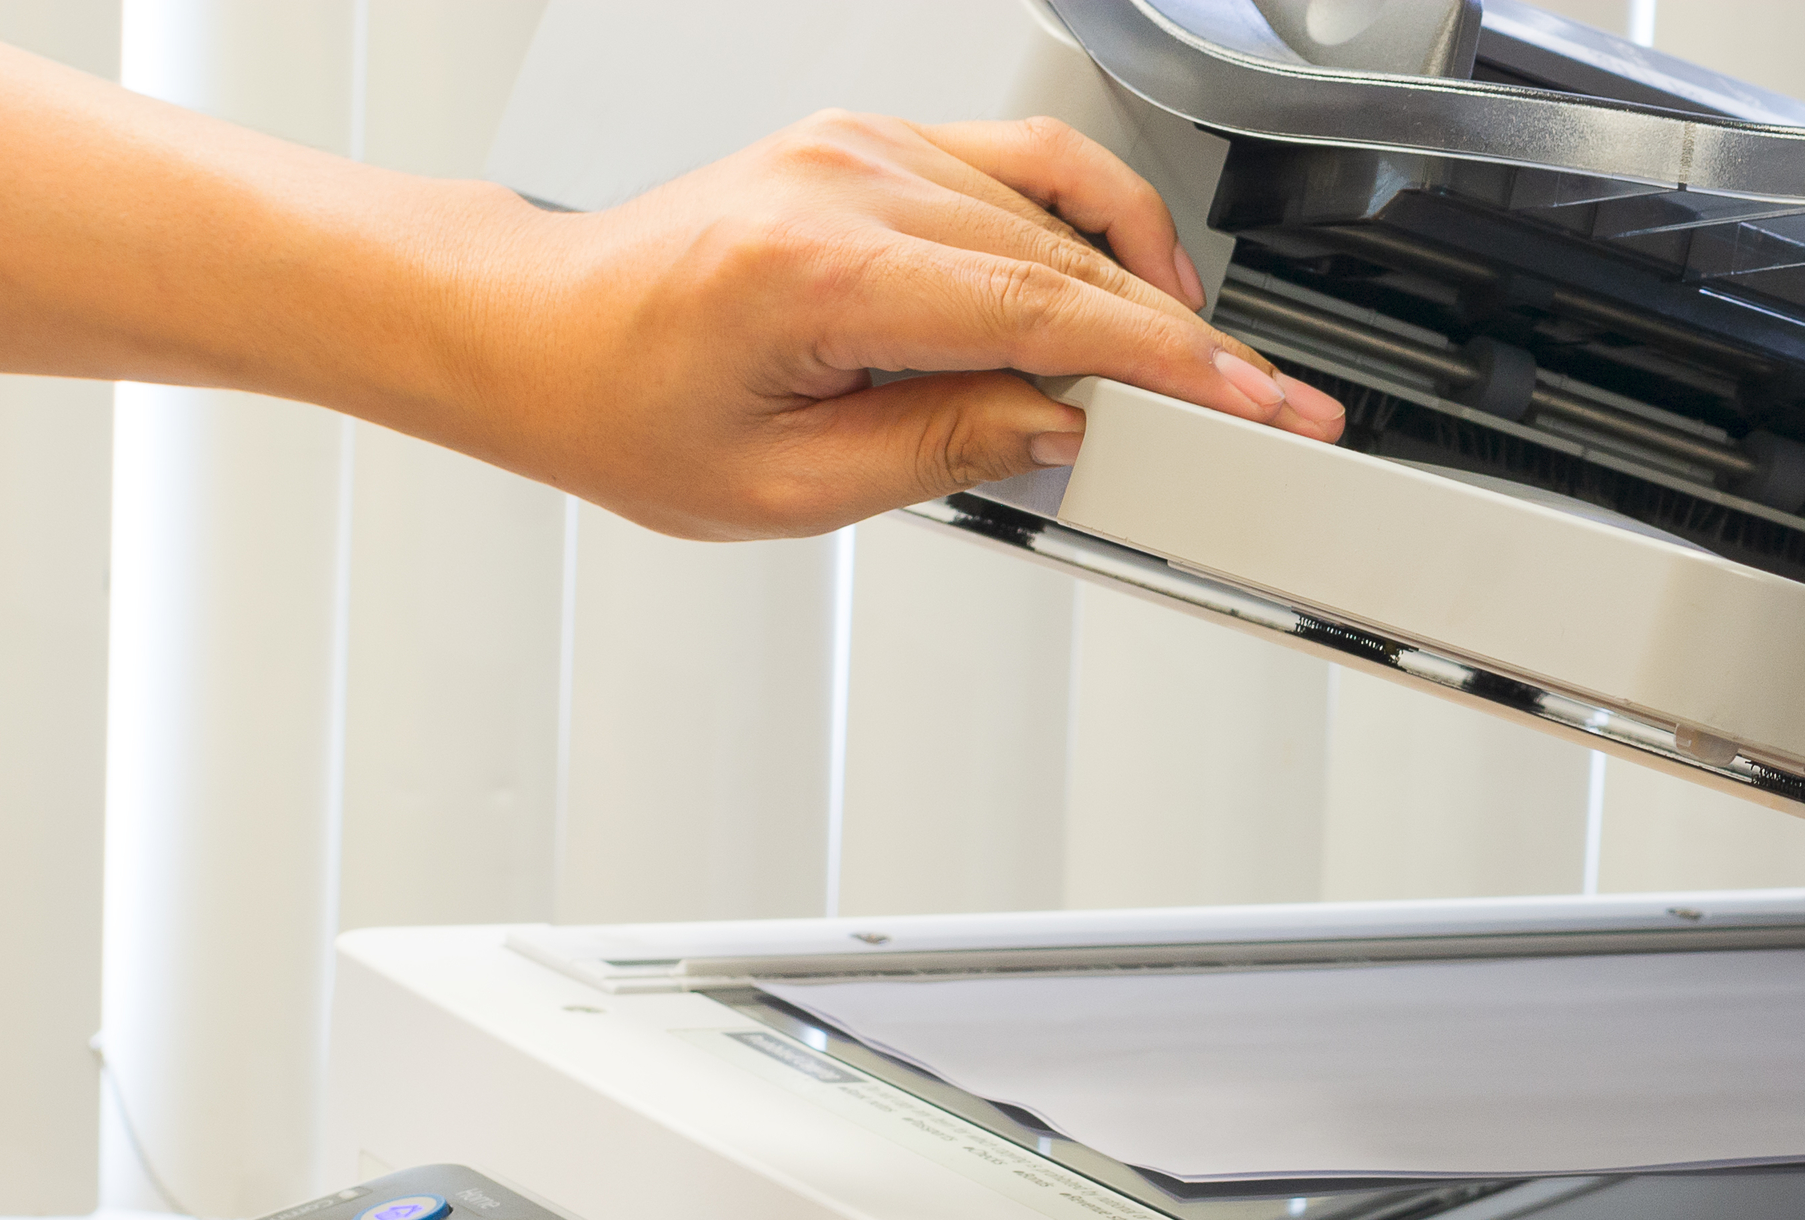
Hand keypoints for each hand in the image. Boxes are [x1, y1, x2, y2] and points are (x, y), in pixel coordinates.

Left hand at [437, 110, 1347, 538]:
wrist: (538, 330)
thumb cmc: (623, 407)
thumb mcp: (787, 490)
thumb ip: (943, 451)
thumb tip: (1063, 425)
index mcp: (819, 269)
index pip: (1044, 307)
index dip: (1170, 362)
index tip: (1254, 403)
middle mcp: (847, 180)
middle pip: (1072, 259)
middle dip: (1186, 344)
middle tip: (1267, 415)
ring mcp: (864, 147)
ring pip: (1063, 206)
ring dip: (1144, 291)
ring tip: (1191, 374)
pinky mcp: (874, 144)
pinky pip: (1023, 164)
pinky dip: (1093, 225)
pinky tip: (1124, 285)